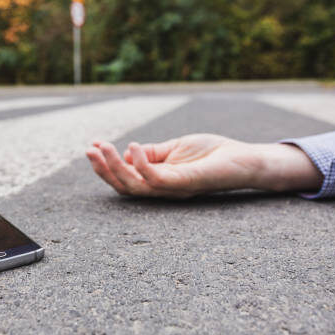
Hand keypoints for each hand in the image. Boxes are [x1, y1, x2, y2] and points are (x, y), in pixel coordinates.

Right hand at [85, 134, 322, 197]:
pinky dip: (140, 164)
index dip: (107, 166)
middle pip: (125, 187)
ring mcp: (173, 188)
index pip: (126, 179)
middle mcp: (163, 188)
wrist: (245, 159)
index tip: (93, 147)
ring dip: (114, 167)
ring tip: (101, 147)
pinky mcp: (185, 183)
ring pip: (134, 186)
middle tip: (89, 150)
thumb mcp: (175, 147)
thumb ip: (152, 151)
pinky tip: (132, 146)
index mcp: (159, 180)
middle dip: (103, 170)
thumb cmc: (213, 153)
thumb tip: (126, 151)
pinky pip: (155, 178)